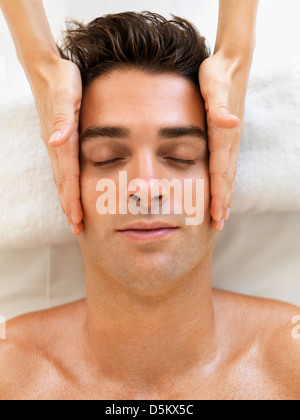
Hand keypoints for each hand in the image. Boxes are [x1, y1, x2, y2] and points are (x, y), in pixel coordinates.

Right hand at [29, 55, 82, 234]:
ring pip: (61, 178)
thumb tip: (56, 141)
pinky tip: (70, 190)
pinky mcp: (57, 140)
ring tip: (74, 217)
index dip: (72, 199)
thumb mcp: (66, 92)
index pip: (68, 176)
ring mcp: (55, 144)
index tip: (77, 219)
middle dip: (69, 207)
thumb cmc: (62, 78)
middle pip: (63, 183)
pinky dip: (66, 184)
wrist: (46, 69)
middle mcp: (56, 145)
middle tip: (77, 228)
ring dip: (66, 199)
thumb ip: (62, 116)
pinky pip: (62, 168)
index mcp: (62, 138)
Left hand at [199, 51, 249, 231]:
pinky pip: (226, 165)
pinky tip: (221, 188)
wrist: (231, 64)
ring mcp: (230, 140)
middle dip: (222, 204)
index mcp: (223, 136)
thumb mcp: (214, 86)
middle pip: (226, 180)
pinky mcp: (228, 136)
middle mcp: (229, 141)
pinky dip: (224, 182)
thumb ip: (219, 105)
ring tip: (220, 214)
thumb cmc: (217, 74)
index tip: (216, 217)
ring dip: (225, 196)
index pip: (220, 173)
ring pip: (228, 175)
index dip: (219, 196)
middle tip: (218, 226)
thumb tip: (230, 123)